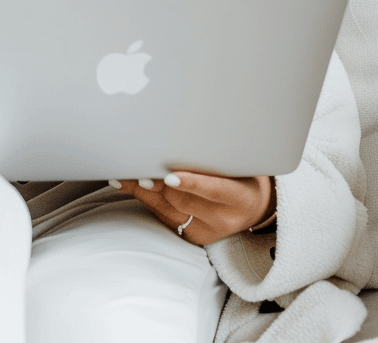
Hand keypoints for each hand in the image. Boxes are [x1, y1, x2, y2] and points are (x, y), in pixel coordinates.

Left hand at [109, 172, 274, 245]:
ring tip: (124, 173)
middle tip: (136, 164)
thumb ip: (211, 158)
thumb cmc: (241, 175)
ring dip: (144, 189)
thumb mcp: (235, 163)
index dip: (191, 183)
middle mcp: (223, 219)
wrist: (253, 206)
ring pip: (167, 209)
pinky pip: (163, 216)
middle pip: (183, 199)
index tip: (170, 176)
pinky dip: (146, 198)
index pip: (214, 190)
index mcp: (239, 197)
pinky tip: (130, 184)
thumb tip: (175, 141)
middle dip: (157, 182)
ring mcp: (206, 232)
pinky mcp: (191, 237)